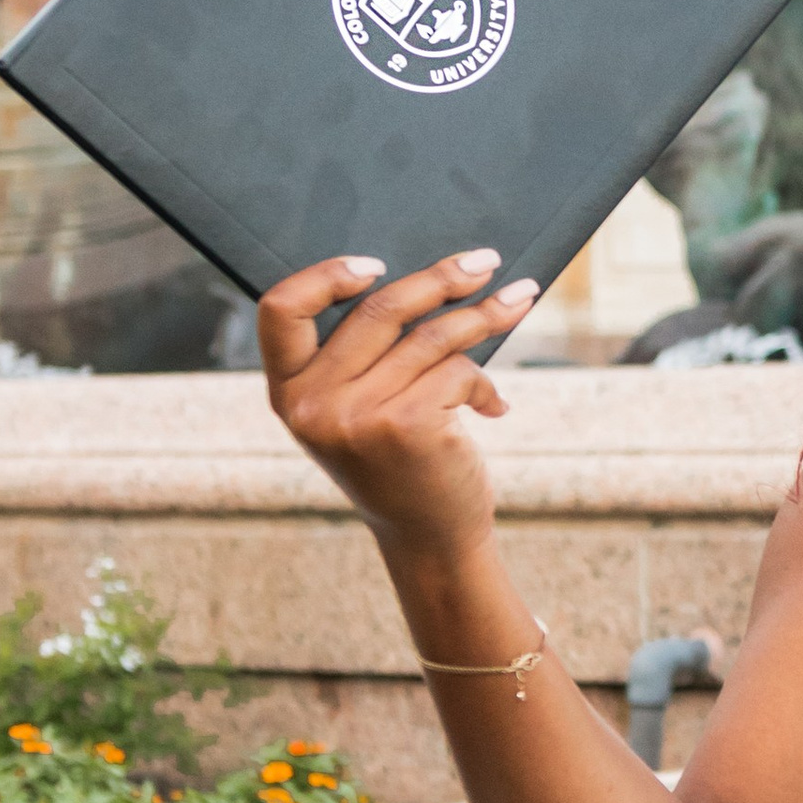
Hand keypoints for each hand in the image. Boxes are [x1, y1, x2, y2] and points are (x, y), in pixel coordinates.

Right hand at [258, 249, 536, 557]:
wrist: (428, 540)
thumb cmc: (399, 466)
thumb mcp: (356, 414)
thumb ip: (361, 360)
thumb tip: (429, 278)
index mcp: (288, 392)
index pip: (281, 309)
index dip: (325, 275)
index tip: (377, 264)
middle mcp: (312, 404)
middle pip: (379, 309)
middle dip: (442, 278)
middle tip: (485, 261)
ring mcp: (356, 415)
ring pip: (431, 337)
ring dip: (486, 314)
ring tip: (520, 297)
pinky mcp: (405, 425)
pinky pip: (457, 371)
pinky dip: (484, 383)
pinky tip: (495, 405)